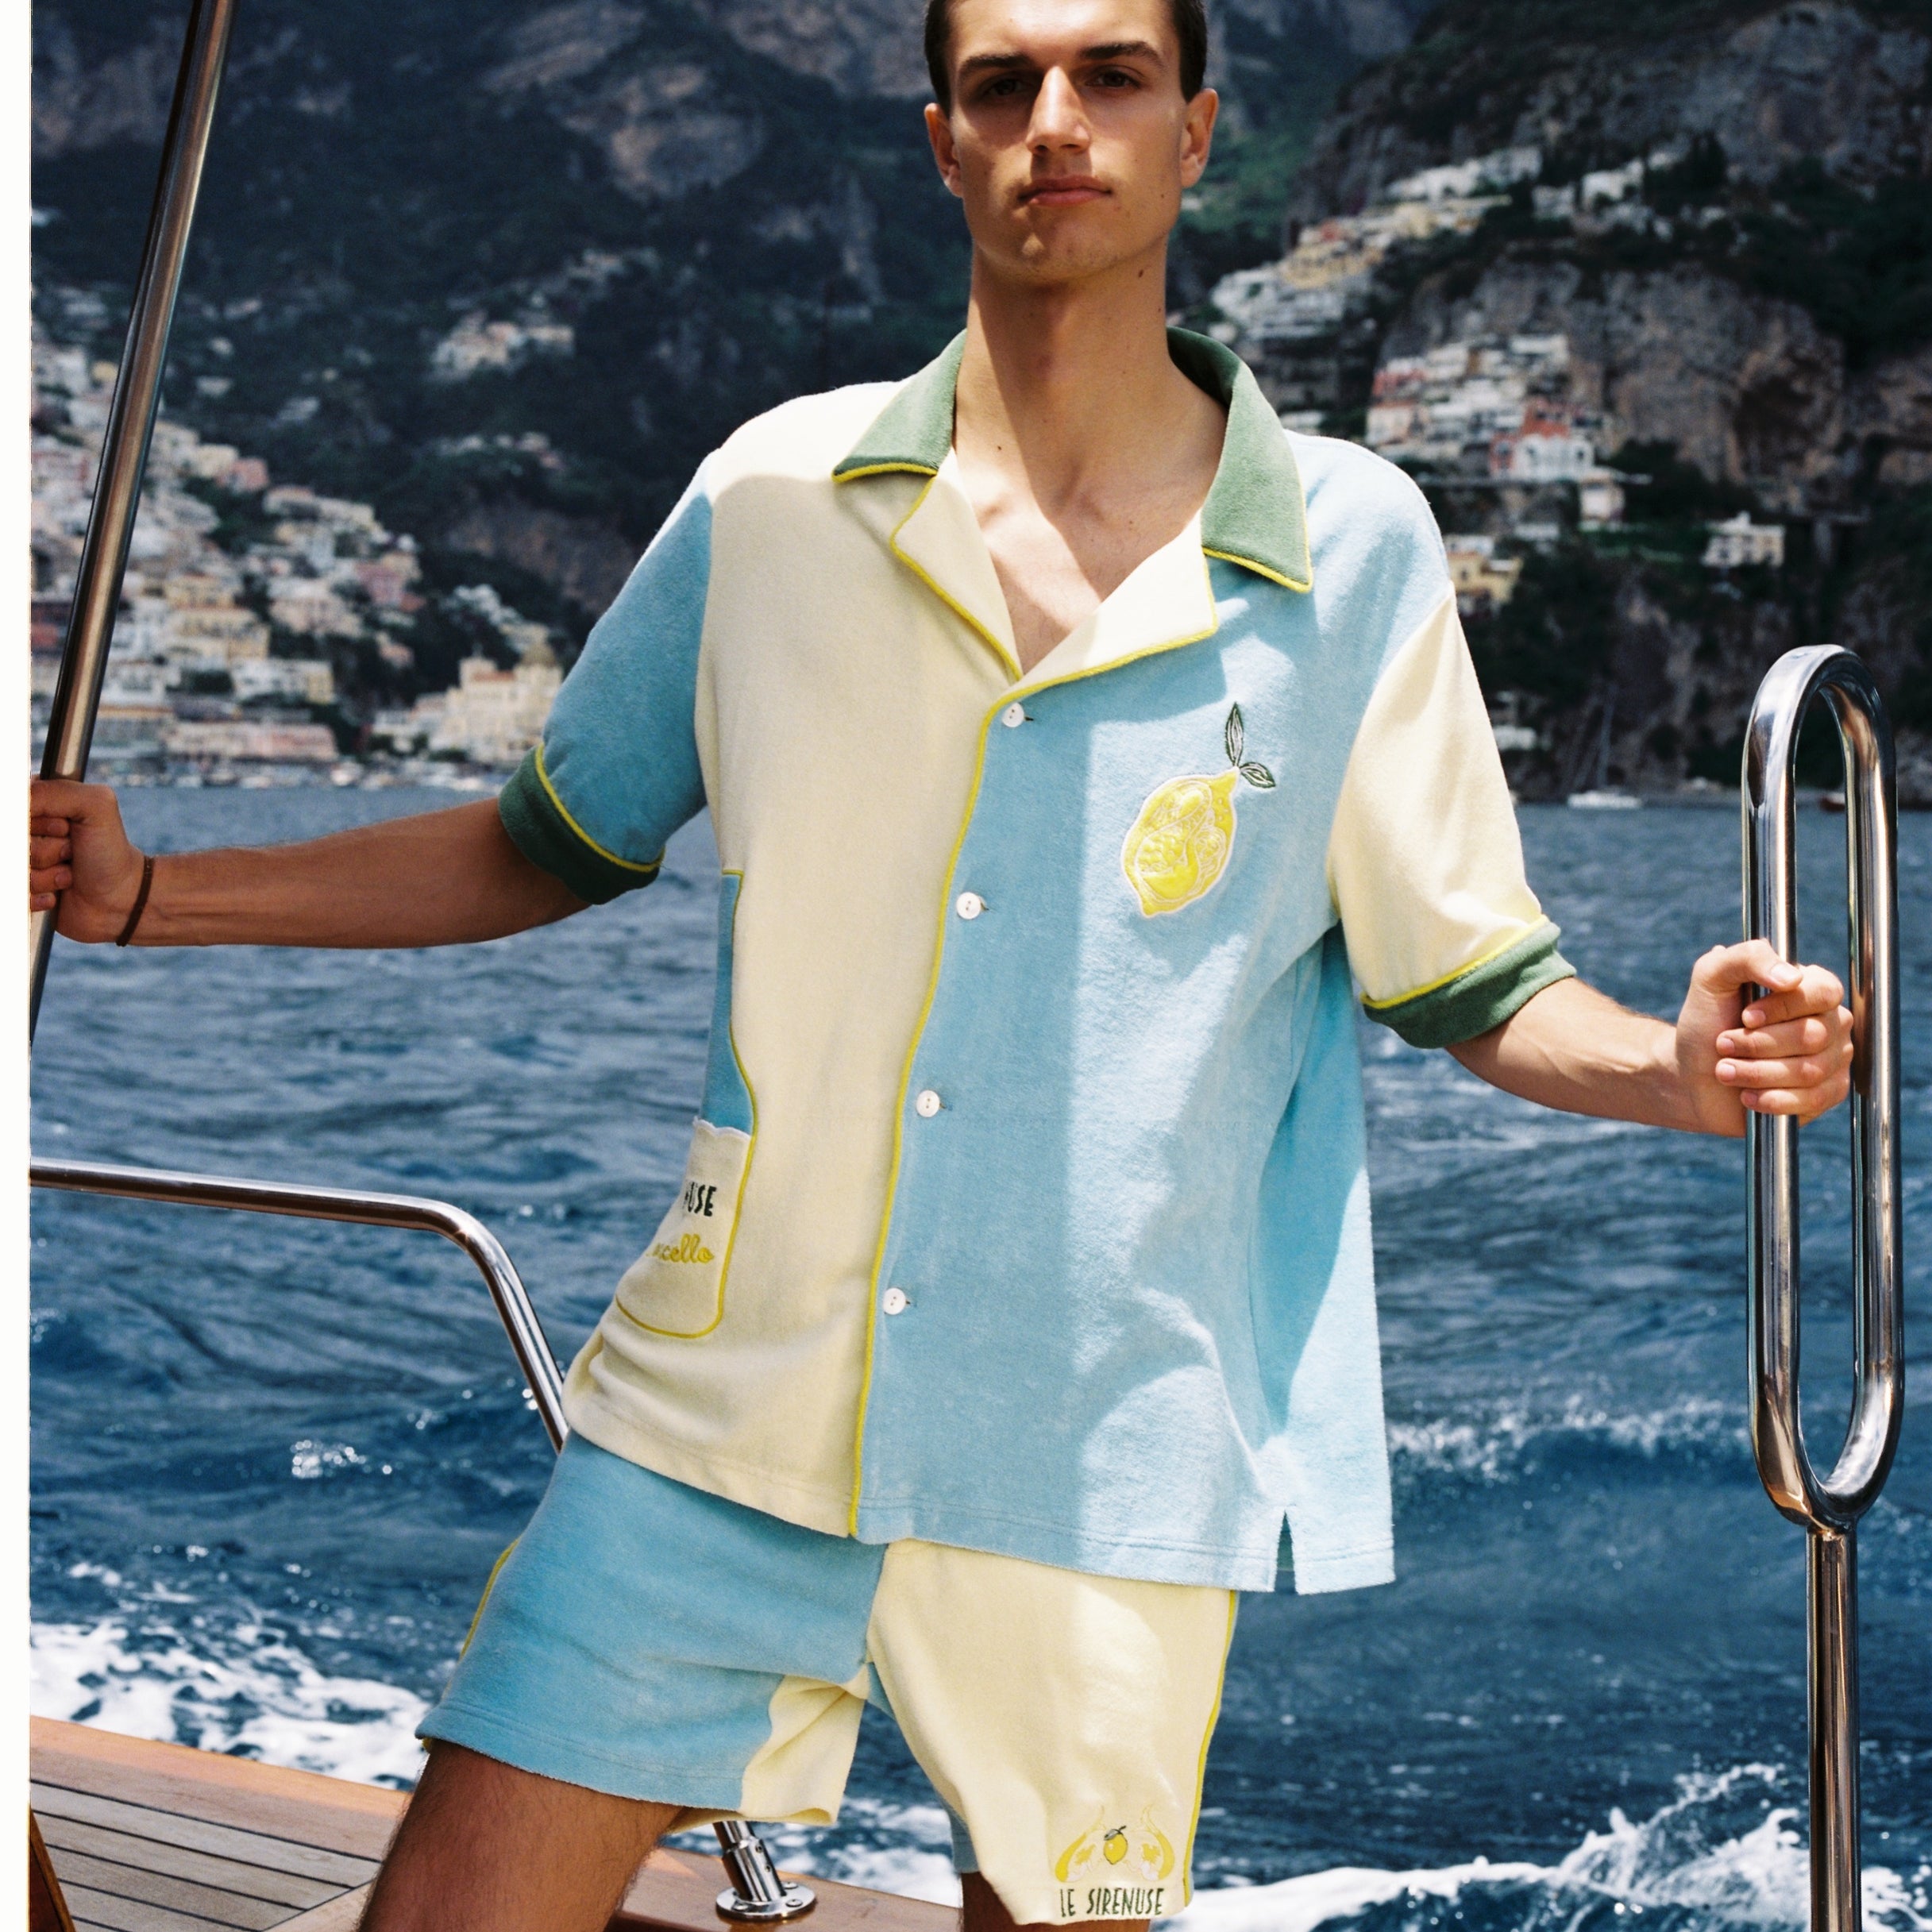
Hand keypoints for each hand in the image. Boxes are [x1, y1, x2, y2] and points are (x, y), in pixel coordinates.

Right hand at [29, 778, 148, 942]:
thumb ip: (57, 791)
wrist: (122, 900)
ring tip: (68, 874)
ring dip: (43, 875)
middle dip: (43, 849)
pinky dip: (35, 896)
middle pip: (13, 838)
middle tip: (70, 852)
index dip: (37, 821)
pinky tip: (57, 894)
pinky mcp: (22, 891)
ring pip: (12, 867)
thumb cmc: (111, 852)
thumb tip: (21, 798)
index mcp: (40, 804)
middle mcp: (26, 832)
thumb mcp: (97, 806)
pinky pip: (14, 893)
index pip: (16, 806)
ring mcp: (23, 862)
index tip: (63, 828)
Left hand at [1675, 940, 1853, 1135]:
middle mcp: (1830, 1021)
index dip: (1783, 1008)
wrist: (1691, 1073)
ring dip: (1757, 1072)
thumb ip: (1748, 957)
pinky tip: (1747, 1096)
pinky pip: (1814, 1099)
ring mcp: (1832, 1059)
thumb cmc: (1706, 1020)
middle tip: (1723, 1045)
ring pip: (1810, 1070)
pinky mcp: (1825, 1094)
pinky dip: (1773, 1099)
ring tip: (1724, 1070)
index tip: (1744, 1017)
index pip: (1823, 992)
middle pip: (1814, 1035)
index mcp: (1810, 987)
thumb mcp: (1712, 977)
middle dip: (1758, 1044)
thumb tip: (1792, 976)